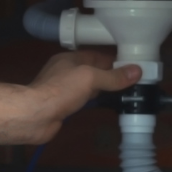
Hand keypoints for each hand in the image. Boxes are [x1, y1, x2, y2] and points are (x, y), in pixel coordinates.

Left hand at [16, 51, 141, 143]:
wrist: (35, 116)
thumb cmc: (61, 91)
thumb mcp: (90, 78)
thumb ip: (113, 76)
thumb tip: (137, 71)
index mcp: (70, 59)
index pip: (98, 55)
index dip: (115, 60)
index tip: (134, 67)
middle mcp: (66, 71)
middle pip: (94, 71)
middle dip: (112, 75)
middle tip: (134, 82)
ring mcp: (64, 89)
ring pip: (89, 86)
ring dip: (104, 89)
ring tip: (126, 93)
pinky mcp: (63, 105)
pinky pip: (84, 100)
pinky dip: (96, 101)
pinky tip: (107, 106)